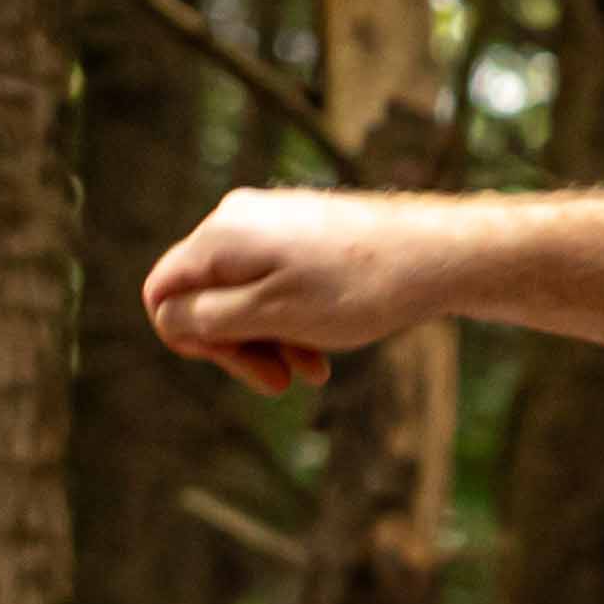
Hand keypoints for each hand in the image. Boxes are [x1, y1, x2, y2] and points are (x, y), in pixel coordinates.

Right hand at [142, 186, 430, 392]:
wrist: (441, 255)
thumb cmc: (357, 289)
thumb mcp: (271, 315)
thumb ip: (207, 318)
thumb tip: (167, 317)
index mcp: (219, 237)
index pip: (163, 293)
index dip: (191, 340)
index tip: (245, 367)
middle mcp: (238, 219)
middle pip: (205, 295)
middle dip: (238, 345)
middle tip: (281, 385)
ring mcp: (275, 222)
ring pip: (247, 293)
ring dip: (271, 339)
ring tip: (313, 372)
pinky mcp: (309, 231)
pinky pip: (280, 282)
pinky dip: (295, 318)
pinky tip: (327, 346)